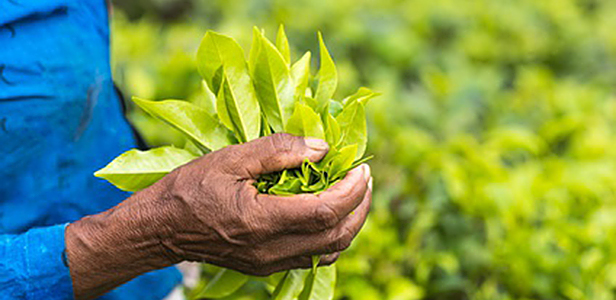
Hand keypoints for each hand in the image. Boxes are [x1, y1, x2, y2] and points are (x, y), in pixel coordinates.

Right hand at [65, 133, 371, 298]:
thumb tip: (322, 148)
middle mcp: (270, 249)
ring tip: (354, 194)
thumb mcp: (230, 159)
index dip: (352, 189)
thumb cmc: (189, 189)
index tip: (361, 166)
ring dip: (350, 223)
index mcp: (261, 220)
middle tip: (365, 178)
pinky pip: (311, 257)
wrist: (159, 230)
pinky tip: (328, 214)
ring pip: (328, 251)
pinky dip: (330, 236)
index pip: (325, 211)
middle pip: (336, 236)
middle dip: (360, 206)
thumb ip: (278, 151)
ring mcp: (268, 262)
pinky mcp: (264, 266)